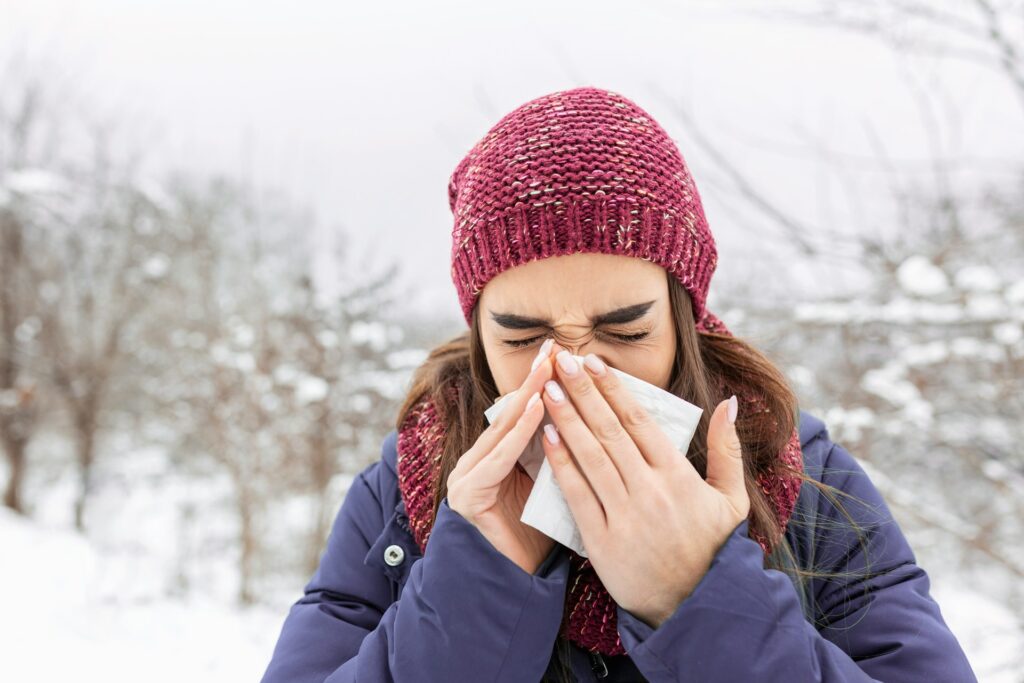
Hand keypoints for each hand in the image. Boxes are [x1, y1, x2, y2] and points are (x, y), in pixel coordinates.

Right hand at [447, 340, 558, 574]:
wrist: (517, 585)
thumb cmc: (541, 537)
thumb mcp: (555, 485)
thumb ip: (561, 454)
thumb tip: (592, 415)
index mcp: (500, 459)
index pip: (525, 414)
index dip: (545, 384)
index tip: (567, 355)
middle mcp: (479, 461)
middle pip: (513, 414)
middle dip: (536, 380)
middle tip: (556, 348)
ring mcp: (469, 476)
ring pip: (504, 429)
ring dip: (530, 398)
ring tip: (550, 370)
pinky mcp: (468, 494)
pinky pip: (499, 457)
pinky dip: (519, 433)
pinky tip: (539, 411)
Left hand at [539, 343, 749, 627]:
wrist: (695, 609)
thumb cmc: (712, 549)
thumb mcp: (732, 500)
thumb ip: (728, 450)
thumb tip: (730, 403)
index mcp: (678, 477)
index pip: (639, 421)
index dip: (613, 389)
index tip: (594, 361)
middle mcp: (649, 491)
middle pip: (609, 431)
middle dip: (583, 392)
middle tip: (562, 359)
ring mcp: (625, 516)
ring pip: (590, 457)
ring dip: (566, 419)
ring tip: (548, 389)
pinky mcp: (603, 541)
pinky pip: (578, 494)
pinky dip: (562, 464)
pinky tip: (547, 436)